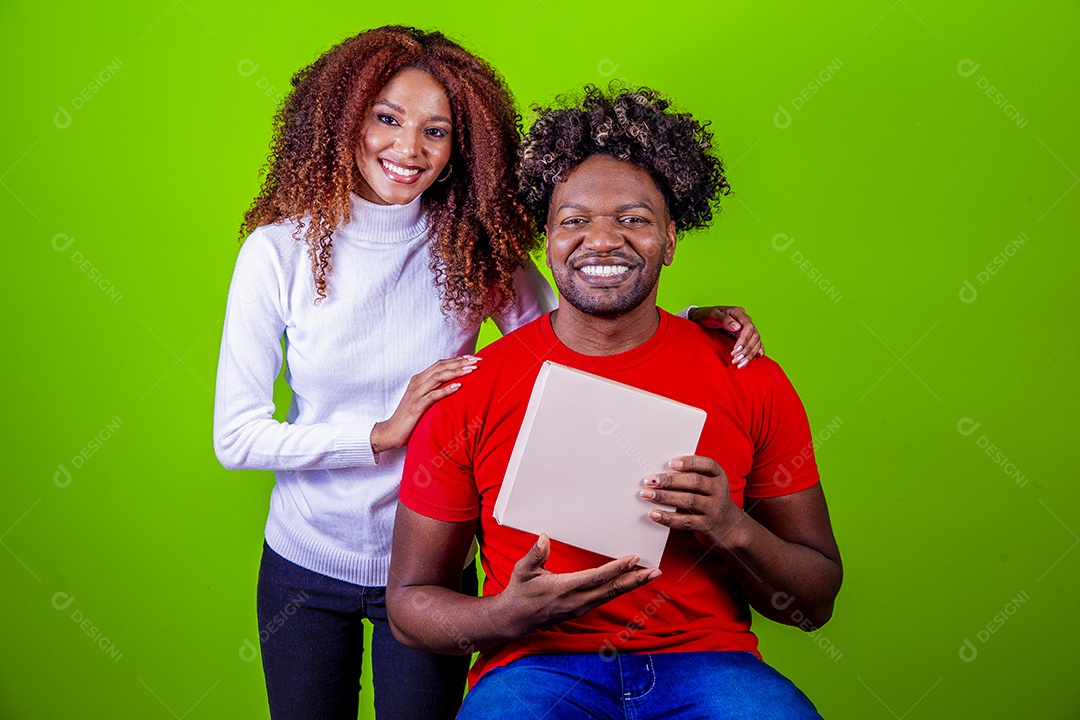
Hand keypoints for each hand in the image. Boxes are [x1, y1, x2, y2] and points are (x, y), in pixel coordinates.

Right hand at [370, 355, 479, 452]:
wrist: (391, 432)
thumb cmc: (410, 417)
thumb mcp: (424, 399)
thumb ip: (435, 390)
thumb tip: (456, 385)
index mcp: (419, 379)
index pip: (441, 364)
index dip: (457, 359)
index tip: (474, 357)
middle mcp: (417, 383)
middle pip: (441, 367)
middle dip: (460, 362)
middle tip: (478, 360)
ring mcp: (416, 394)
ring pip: (438, 377)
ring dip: (456, 372)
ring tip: (472, 370)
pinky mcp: (416, 406)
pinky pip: (433, 395)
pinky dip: (446, 390)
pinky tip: (459, 386)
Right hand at [492, 534, 659, 636]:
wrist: (515, 618)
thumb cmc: (519, 591)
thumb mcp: (522, 571)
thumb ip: (535, 554)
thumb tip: (543, 538)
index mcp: (564, 588)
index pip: (596, 577)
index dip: (616, 569)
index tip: (633, 559)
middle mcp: (577, 601)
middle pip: (611, 590)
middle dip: (635, 580)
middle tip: (655, 571)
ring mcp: (581, 607)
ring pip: (611, 595)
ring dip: (632, 585)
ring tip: (650, 575)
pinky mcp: (582, 609)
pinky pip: (606, 598)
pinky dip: (621, 590)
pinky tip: (631, 582)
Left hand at [641, 455, 748, 549]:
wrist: (728, 526)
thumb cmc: (709, 498)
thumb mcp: (709, 483)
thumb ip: (691, 475)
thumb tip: (659, 473)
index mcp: (718, 476)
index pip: (708, 464)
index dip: (689, 462)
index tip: (670, 463)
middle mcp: (719, 491)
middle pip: (694, 482)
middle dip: (670, 481)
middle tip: (650, 480)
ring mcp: (714, 509)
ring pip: (688, 501)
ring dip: (665, 497)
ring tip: (647, 494)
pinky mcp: (706, 525)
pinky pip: (685, 522)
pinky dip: (668, 518)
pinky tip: (654, 514)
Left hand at [688, 306, 763, 368]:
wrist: (701, 317)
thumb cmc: (705, 315)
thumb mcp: (711, 315)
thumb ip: (723, 319)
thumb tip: (737, 327)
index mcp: (738, 313)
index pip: (748, 327)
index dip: (744, 340)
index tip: (735, 351)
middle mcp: (745, 320)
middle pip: (755, 336)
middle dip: (747, 350)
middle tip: (736, 360)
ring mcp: (745, 328)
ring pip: (756, 341)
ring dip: (750, 354)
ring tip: (741, 364)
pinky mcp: (744, 335)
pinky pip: (756, 342)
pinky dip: (757, 350)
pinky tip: (757, 356)